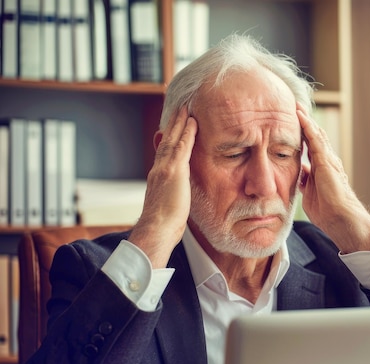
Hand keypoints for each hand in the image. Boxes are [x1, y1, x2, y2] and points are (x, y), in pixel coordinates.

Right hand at [129, 107, 196, 267]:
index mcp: (158, 177)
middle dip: (172, 124)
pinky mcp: (173, 172)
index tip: (174, 126)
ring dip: (179, 123)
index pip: (164, 152)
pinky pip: (182, 147)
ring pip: (172, 140)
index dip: (169, 138)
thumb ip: (174, 194)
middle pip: (165, 141)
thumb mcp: (169, 204)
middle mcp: (158, 169)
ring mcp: (164, 169)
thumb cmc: (164, 224)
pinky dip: (187, 133)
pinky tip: (193, 123)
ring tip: (186, 109)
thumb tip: (178, 195)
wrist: (157, 229)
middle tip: (179, 109)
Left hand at [297, 105, 369, 252]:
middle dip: (305, 122)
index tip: (292, 123)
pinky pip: (316, 139)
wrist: (341, 219)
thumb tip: (301, 171)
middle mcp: (327, 161)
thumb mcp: (310, 193)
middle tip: (294, 108)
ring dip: (306, 120)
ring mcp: (328, 160)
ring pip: (316, 134)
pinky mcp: (326, 161)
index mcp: (322, 169)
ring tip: (296, 106)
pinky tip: (300, 116)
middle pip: (315, 136)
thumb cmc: (328, 212)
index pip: (311, 146)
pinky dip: (308, 126)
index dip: (303, 134)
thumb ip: (306, 181)